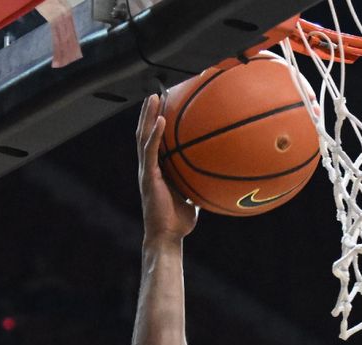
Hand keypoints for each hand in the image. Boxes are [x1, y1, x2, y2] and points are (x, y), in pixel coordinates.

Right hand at [136, 94, 197, 242]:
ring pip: (144, 136)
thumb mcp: (192, 196)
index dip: (157, 122)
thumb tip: (217, 175)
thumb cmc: (180, 220)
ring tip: (154, 96)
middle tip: (157, 91)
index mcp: (158, 170)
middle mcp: (149, 167)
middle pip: (146, 133)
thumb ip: (198, 183)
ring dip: (148, 115)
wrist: (167, 236)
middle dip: (150, 112)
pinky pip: (150, 151)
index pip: (156, 141)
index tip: (166, 104)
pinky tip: (159, 119)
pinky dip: (154, 134)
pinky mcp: (148, 176)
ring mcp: (147, 171)